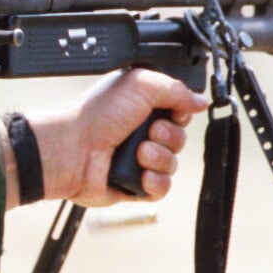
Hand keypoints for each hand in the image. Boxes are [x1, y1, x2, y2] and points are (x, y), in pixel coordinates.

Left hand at [22, 69, 208, 207]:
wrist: (73, 149)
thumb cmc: (97, 115)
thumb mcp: (141, 85)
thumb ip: (175, 89)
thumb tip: (200, 101)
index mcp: (141, 107)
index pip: (179, 112)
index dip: (180, 114)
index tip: (173, 113)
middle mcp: (140, 132)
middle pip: (179, 138)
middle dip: (169, 135)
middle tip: (148, 131)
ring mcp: (137, 160)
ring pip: (172, 163)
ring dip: (159, 157)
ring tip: (138, 153)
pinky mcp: (134, 185)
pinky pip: (162, 188)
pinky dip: (155, 182)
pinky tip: (142, 175)